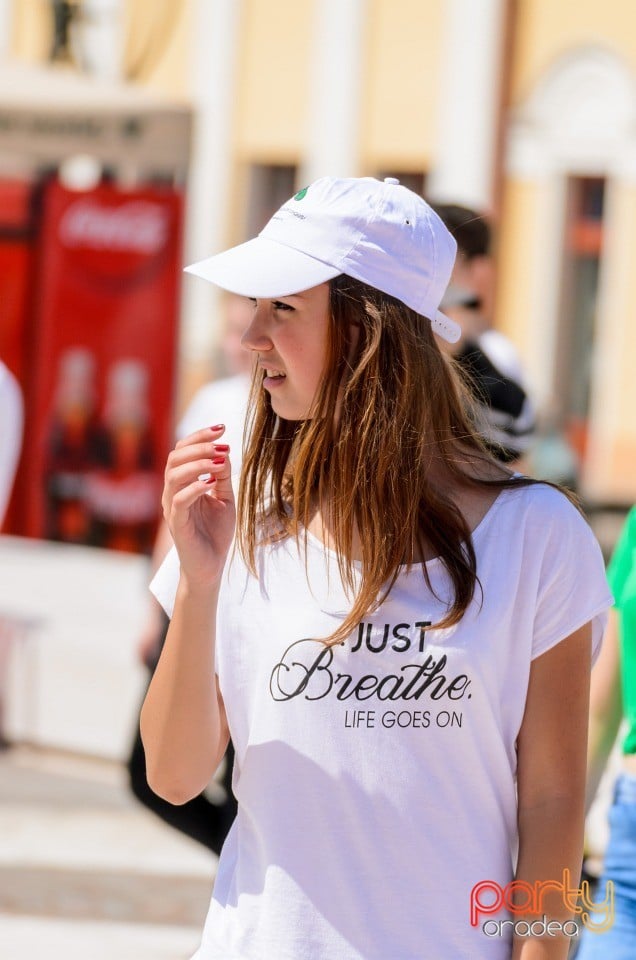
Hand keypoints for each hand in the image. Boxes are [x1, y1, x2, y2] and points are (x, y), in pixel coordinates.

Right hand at [162, 425, 235, 588]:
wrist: (211, 567)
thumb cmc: (215, 534)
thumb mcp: (224, 499)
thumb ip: (222, 477)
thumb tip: (224, 451)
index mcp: (182, 484)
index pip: (182, 451)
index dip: (199, 437)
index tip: (222, 427)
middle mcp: (172, 493)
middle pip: (175, 458)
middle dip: (199, 446)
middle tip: (222, 443)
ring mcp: (172, 508)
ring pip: (174, 476)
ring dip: (198, 464)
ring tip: (220, 461)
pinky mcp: (177, 524)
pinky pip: (179, 501)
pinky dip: (194, 489)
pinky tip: (210, 484)